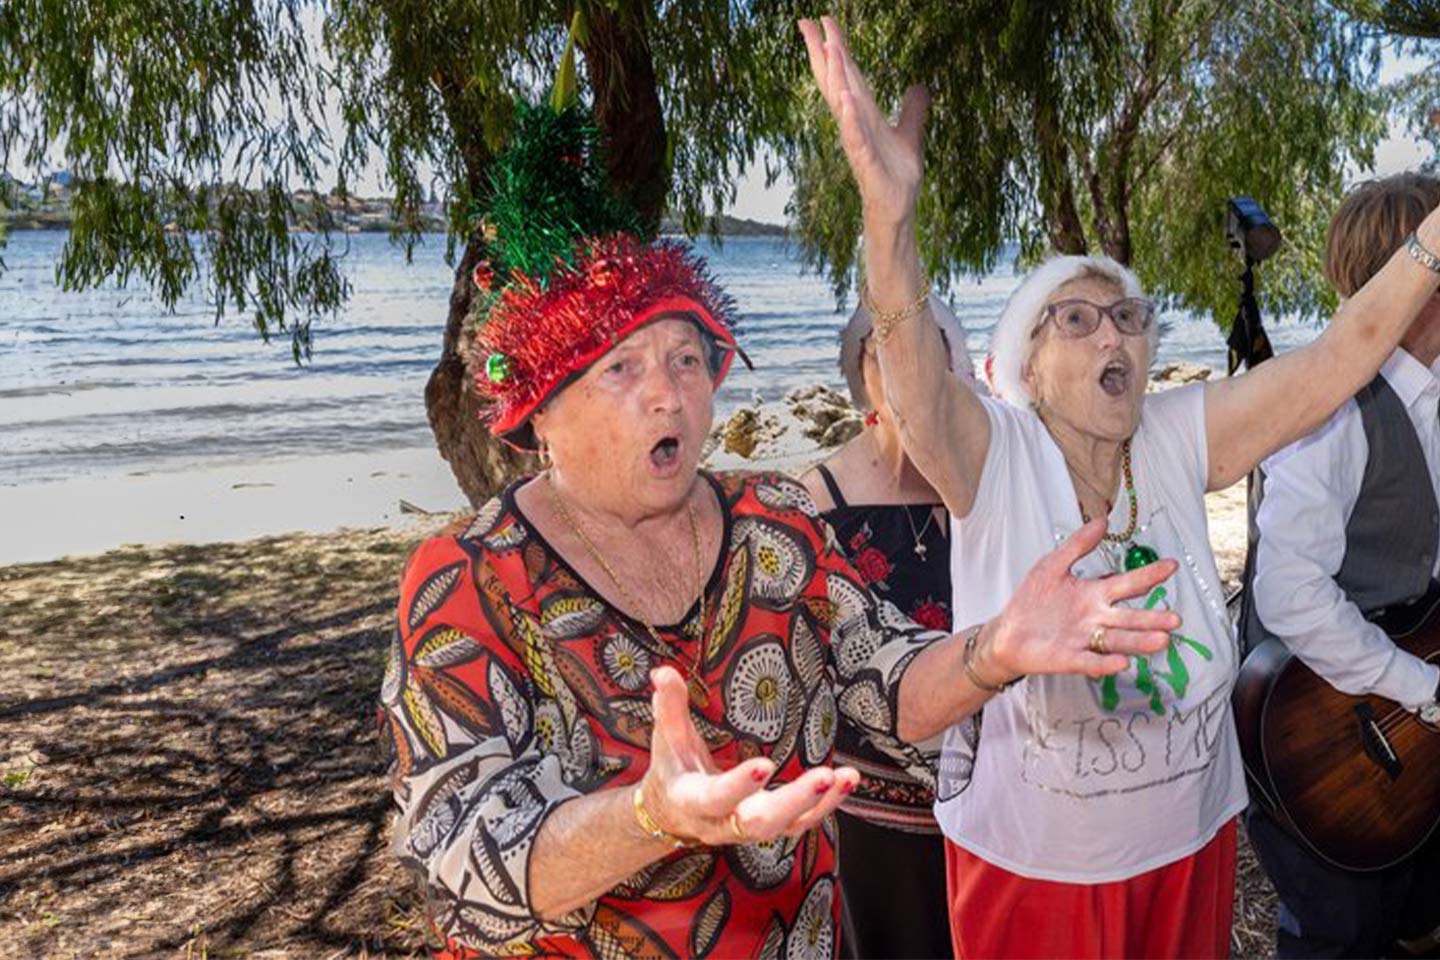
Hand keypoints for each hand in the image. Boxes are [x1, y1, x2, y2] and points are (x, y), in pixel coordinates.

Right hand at [638, 667, 857, 845]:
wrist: (673, 814)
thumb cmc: (673, 768)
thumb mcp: (666, 739)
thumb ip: (668, 706)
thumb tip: (662, 671)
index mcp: (693, 800)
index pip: (716, 797)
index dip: (739, 786)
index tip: (764, 765)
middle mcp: (723, 823)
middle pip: (760, 823)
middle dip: (794, 802)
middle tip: (824, 776)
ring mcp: (750, 828)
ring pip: (787, 827)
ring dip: (819, 803)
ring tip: (846, 776)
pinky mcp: (771, 826)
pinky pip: (802, 823)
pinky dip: (828, 805)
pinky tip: (848, 781)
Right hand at [798, 16, 927, 227]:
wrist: (897, 210)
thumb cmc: (896, 176)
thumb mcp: (910, 135)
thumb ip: (912, 110)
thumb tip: (919, 87)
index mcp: (864, 114)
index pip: (848, 74)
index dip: (836, 47)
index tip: (821, 20)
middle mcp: (855, 124)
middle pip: (837, 81)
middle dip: (823, 52)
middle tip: (806, 22)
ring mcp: (857, 142)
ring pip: (843, 104)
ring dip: (836, 77)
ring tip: (830, 48)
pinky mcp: (866, 162)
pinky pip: (856, 137)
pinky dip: (850, 118)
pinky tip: (846, 99)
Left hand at [980, 520, 1181, 680]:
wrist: (1008, 632)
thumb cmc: (1032, 601)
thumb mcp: (1053, 565)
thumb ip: (1078, 546)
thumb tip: (1101, 522)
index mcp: (1094, 595)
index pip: (1127, 584)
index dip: (1149, 575)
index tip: (1171, 566)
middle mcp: (1096, 618)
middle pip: (1129, 618)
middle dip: (1152, 618)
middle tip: (1175, 618)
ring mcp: (1085, 640)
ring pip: (1118, 641)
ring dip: (1139, 642)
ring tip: (1161, 640)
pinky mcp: (1070, 658)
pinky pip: (1091, 661)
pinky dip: (1105, 663)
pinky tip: (1121, 663)